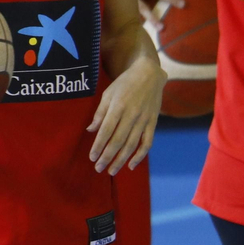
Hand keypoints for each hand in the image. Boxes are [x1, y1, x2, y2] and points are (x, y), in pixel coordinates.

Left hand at [87, 58, 164, 174]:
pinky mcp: (153, 122)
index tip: (92, 157)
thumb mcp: (108, 93)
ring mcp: (144, 119)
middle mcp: (132, 114)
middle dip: (107, 157)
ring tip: (111, 171)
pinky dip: (140, 156)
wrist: (149, 74)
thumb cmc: (125, 83)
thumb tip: (91, 130)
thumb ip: (100, 112)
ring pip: (132, 145)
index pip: (106, 131)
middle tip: (99, 168)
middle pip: (118, 141)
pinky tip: (131, 165)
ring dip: (121, 160)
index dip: (99, 146)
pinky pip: (147, 142)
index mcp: (118, 106)